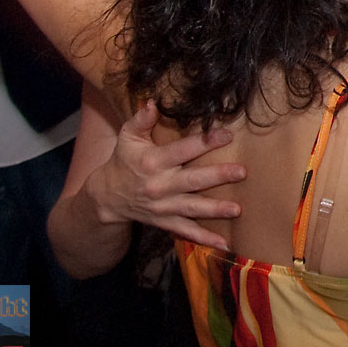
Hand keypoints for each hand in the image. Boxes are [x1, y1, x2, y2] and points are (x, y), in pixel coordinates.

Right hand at [84, 101, 246, 249]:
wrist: (106, 198)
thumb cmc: (123, 161)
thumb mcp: (127, 138)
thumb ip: (140, 120)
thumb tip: (153, 103)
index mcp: (153, 161)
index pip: (182, 150)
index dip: (205, 142)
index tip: (227, 135)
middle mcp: (160, 185)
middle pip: (192, 181)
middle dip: (217, 176)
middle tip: (241, 172)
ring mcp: (163, 206)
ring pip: (193, 208)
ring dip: (215, 209)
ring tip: (237, 209)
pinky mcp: (165, 222)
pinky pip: (186, 231)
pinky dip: (204, 239)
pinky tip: (224, 244)